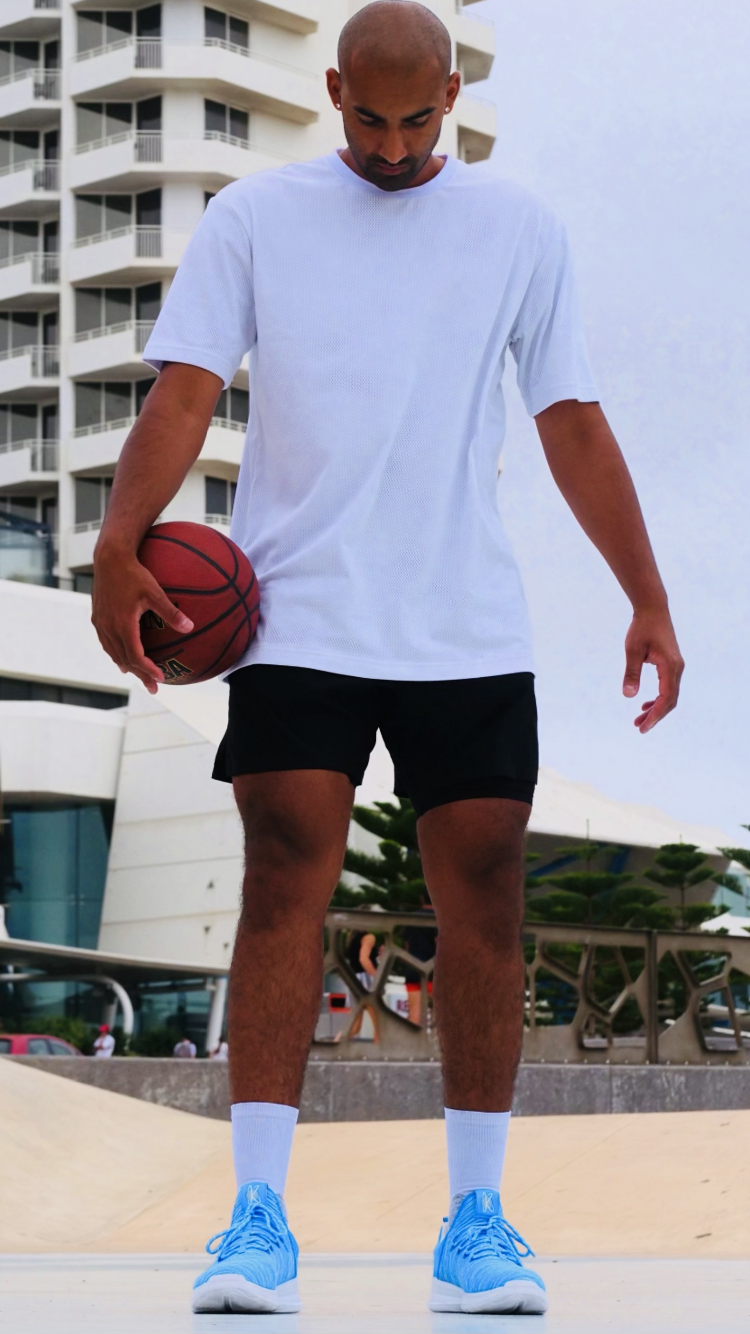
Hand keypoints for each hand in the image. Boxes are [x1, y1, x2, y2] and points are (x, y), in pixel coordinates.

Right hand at [92, 545, 192, 694]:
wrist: (109, 558)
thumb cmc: (134, 573)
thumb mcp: (155, 592)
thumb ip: (171, 612)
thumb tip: (191, 626)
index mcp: (122, 625)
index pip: (135, 656)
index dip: (147, 670)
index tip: (161, 678)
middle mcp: (108, 627)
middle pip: (124, 660)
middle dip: (140, 675)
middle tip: (153, 687)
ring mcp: (101, 623)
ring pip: (113, 652)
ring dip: (127, 666)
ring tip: (137, 675)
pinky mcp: (97, 617)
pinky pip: (106, 642)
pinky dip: (115, 653)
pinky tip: (121, 656)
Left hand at [623, 607, 683, 733]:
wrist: (653, 609)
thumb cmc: (642, 628)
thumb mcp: (632, 651)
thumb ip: (631, 673)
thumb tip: (628, 696)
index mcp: (670, 666)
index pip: (665, 698)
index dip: (655, 715)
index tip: (643, 727)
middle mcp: (677, 668)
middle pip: (670, 700)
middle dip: (655, 716)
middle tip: (638, 727)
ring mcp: (676, 667)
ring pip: (670, 695)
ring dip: (656, 709)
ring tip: (639, 720)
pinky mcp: (672, 664)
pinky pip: (668, 687)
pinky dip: (658, 698)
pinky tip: (646, 705)